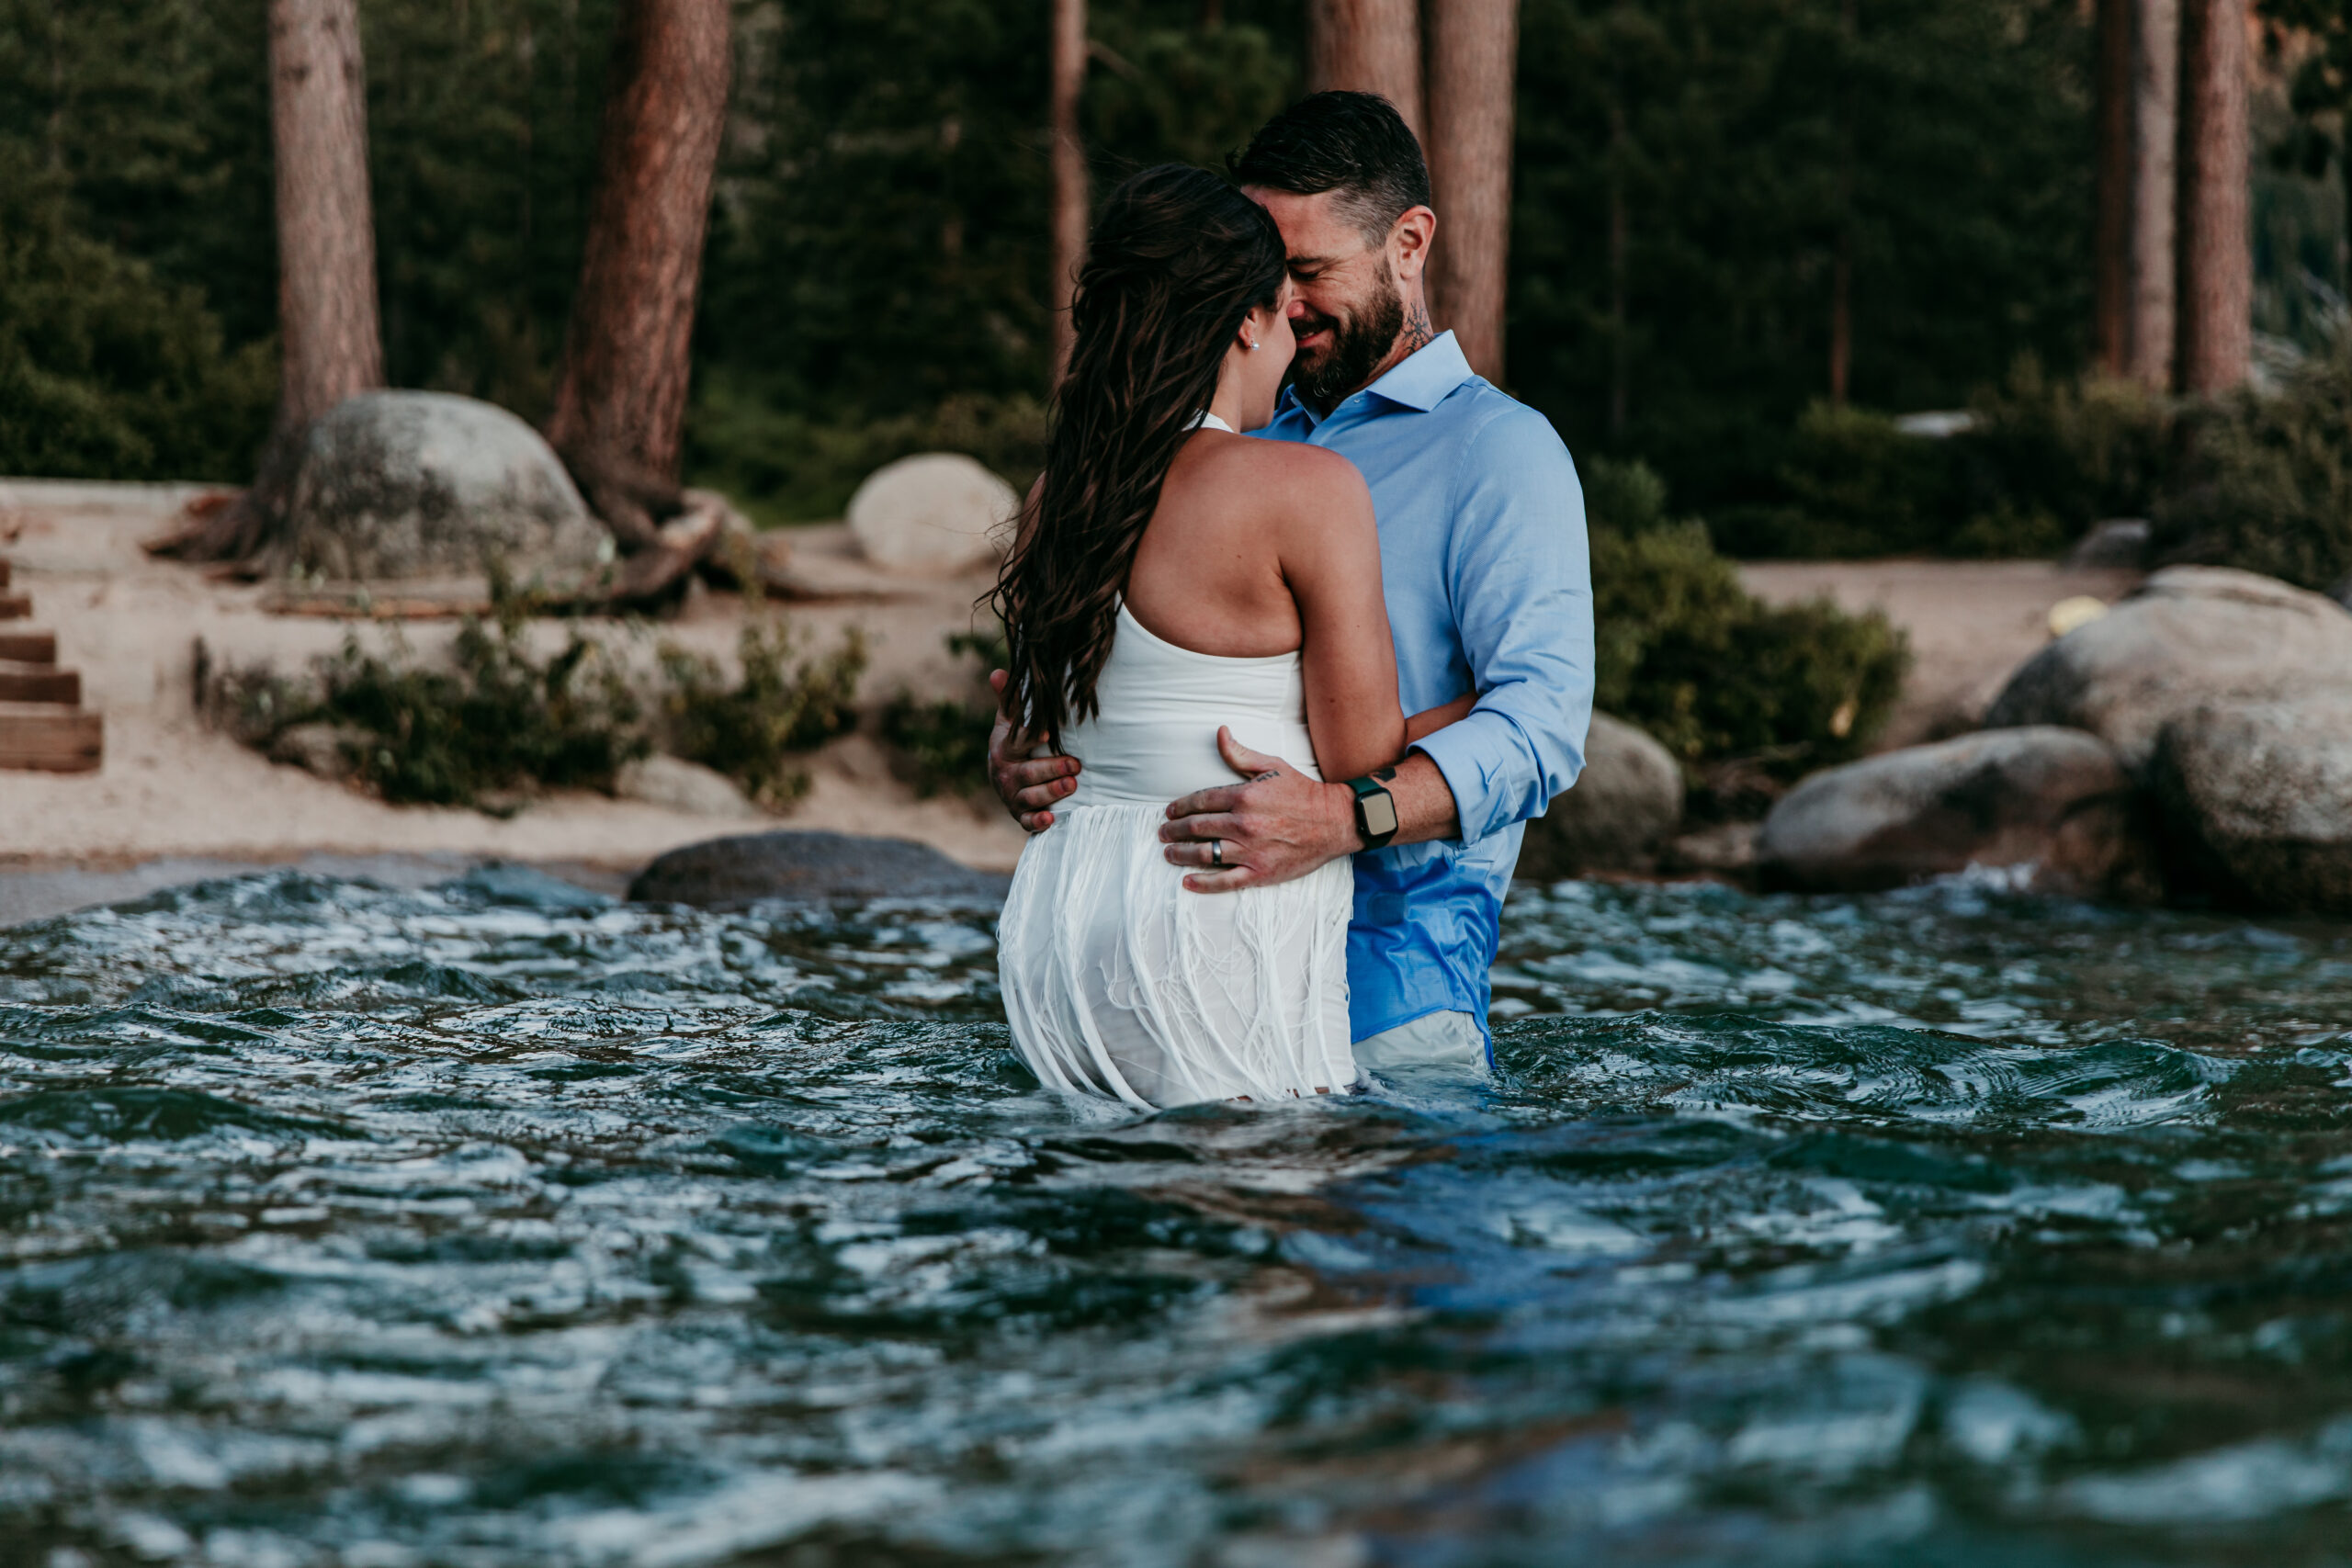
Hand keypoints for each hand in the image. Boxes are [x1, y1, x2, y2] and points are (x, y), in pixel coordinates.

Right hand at [987, 668, 1079, 832]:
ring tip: (1072, 785)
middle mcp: (1006, 774)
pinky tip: (1051, 820)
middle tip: (1076, 765)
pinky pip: (1027, 821)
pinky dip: (1038, 822)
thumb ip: (1009, 699)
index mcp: (1004, 749)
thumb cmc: (1012, 743)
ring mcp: (1013, 797)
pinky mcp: (1021, 815)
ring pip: (1030, 797)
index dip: (1030, 737)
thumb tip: (998, 671)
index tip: (1046, 733)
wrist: (1002, 776)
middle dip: (1052, 770)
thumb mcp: (1008, 721)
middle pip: (1028, 773)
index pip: (1017, 742)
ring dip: (1051, 793)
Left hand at [1158, 726, 1358, 892]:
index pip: (1200, 801)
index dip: (1180, 807)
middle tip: (1163, 833)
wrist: (1335, 821)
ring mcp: (1250, 850)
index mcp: (1243, 796)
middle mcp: (1243, 824)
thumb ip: (1240, 754)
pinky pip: (1225, 881)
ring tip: (1169, 853)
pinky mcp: (1260, 872)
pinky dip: (1202, 883)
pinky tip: (1187, 881)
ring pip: (1204, 854)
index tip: (1169, 812)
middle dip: (1174, 831)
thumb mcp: (1271, 766)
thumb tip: (1220, 733)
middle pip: (1196, 828)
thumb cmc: (1303, 792)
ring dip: (1181, 854)